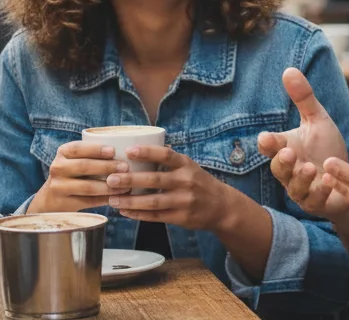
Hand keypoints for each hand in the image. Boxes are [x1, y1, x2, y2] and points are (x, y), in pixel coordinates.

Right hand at [30, 141, 121, 213]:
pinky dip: (104, 199)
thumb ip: (93, 154)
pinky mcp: (63, 205)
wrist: (51, 198)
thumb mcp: (76, 159)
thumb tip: (127, 152)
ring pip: (87, 187)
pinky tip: (116, 197)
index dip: (96, 149)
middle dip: (107, 167)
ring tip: (126, 185)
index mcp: (63, 152)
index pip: (78, 148)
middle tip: (125, 167)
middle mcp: (58, 168)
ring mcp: (58, 188)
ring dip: (109, 186)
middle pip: (84, 166)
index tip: (113, 151)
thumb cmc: (74, 172)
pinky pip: (88, 202)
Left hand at [106, 145, 227, 230]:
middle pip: (155, 180)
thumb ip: (172, 161)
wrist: (221, 207)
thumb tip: (149, 146)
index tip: (129, 151)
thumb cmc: (201, 183)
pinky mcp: (180, 217)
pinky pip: (155, 216)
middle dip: (131, 179)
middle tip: (111, 178)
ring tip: (112, 199)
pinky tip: (125, 211)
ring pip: (152, 201)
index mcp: (187, 165)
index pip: (167, 155)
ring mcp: (183, 200)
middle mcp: (186, 181)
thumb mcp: (191, 167)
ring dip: (130, 200)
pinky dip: (138, 214)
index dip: (148, 152)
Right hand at [257, 67, 348, 219]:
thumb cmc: (326, 147)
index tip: (266, 137)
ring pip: (295, 188)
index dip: (268, 143)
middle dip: (282, 162)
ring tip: (309, 167)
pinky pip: (316, 201)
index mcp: (286, 149)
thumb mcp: (317, 119)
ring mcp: (304, 189)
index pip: (270, 146)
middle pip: (278, 169)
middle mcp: (290, 171)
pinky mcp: (319, 203)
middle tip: (288, 152)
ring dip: (301, 178)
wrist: (347, 175)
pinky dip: (322, 192)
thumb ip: (303, 98)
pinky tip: (331, 181)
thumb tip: (288, 69)